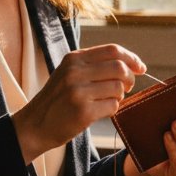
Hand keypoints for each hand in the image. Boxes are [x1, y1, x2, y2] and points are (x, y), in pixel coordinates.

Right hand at [13, 44, 143, 163]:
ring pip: (118, 88)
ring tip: (106, 100)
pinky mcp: (83, 111)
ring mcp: (78, 91)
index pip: (112, 50)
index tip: (140, 68)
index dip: (132, 58)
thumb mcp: (68, 73)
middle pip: (119, 67)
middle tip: (126, 88)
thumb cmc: (57, 99)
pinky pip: (113, 106)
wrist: (35, 125)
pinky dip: (112, 109)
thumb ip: (93, 65)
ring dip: (119, 96)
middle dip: (130, 78)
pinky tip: (100, 111)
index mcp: (74, 59)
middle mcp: (75, 72)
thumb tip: (130, 63)